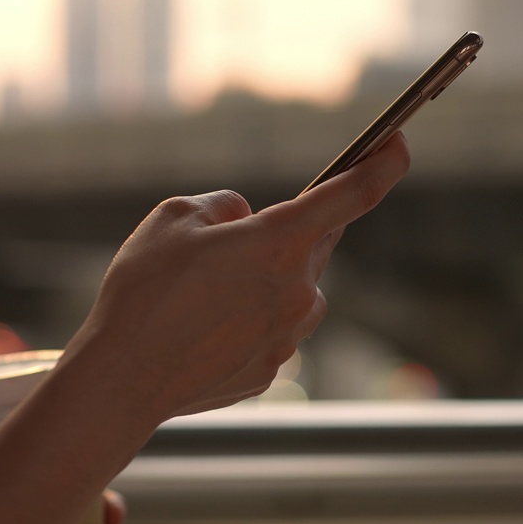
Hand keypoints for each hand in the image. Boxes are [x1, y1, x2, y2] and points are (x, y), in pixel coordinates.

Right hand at [64, 133, 410, 421]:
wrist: (123, 379)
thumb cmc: (143, 292)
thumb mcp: (172, 218)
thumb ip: (222, 206)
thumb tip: (243, 219)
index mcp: (278, 242)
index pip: (352, 195)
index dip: (383, 165)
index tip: (399, 145)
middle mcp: (297, 291)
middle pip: (311, 246)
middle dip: (281, 237)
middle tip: (229, 246)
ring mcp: (288, 337)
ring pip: (292, 293)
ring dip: (262, 283)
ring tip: (201, 295)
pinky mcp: (270, 372)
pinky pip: (270, 332)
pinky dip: (244, 323)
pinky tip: (200, 331)